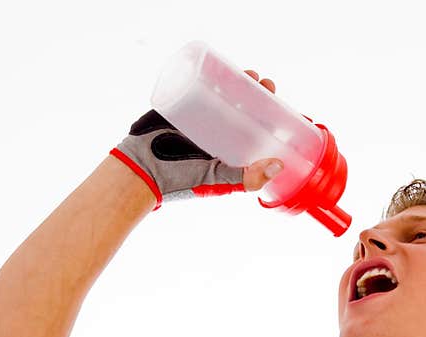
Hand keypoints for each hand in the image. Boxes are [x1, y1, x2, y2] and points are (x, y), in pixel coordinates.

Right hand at [109, 68, 283, 208]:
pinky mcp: (181, 104)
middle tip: (267, 85)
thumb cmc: (179, 181)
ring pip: (224, 95)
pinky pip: (199, 86)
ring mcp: (199, 118)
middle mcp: (217, 134)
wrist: (141, 169)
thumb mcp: (219, 180)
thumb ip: (247, 178)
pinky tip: (224, 67)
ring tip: (251, 74)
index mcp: (228, 152)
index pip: (256, 131)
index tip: (284, 107)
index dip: (271, 118)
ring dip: (239, 82)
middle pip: (243, 108)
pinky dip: (212, 74)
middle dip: (258, 95)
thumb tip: (278, 165)